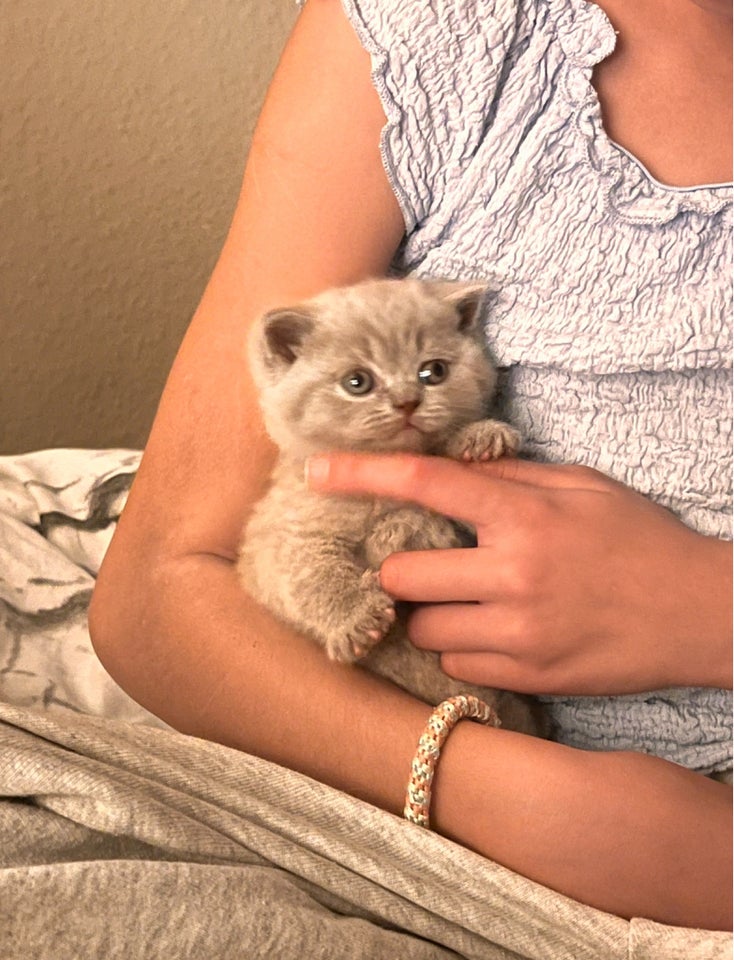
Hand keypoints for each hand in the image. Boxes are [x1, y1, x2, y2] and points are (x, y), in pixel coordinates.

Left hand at [306, 453, 731, 695]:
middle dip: (405, 570)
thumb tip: (449, 470)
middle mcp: (513, 573)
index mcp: (525, 515)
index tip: (318, 473)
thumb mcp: (581, 487)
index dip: (362, 474)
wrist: (700, 613)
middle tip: (433, 565)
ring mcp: (519, 632)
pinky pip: (455, 664)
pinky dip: (461, 646)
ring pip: (423, 628)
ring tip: (473, 602)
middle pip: (402, 576)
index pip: (426, 483)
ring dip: (431, 613)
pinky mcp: (528, 675)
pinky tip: (496, 631)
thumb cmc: (640, 540)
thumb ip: (509, 479)